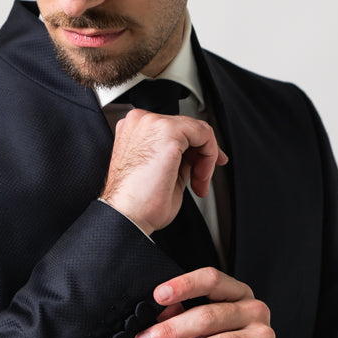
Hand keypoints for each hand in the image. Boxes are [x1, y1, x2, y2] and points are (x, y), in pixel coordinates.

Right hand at [101, 109, 226, 234]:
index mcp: (135, 130)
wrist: (128, 216)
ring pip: (198, 129)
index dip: (194, 149)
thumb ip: (178, 155)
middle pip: (187, 128)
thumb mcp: (162, 171)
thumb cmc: (137, 203)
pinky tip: (199, 177)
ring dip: (205, 159)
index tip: (203, 167)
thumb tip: (196, 154)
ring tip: (197, 184)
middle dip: (201, 155)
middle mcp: (141, 121)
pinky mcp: (168, 131)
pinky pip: (203, 133)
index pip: (174, 129)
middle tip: (201, 180)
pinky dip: (209, 156)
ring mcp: (152, 122)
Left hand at [134, 267, 282, 337]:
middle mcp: (255, 310)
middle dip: (169, 331)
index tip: (157, 295)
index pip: (211, 279)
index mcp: (238, 294)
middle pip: (207, 316)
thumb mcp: (198, 336)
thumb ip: (181, 320)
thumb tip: (160, 309)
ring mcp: (264, 337)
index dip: (184, 285)